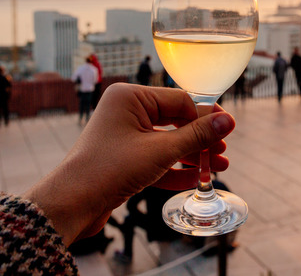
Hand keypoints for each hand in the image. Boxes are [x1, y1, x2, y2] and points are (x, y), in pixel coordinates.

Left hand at [24, 83, 234, 245]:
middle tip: (223, 152)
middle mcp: (125, 111)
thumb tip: (228, 121)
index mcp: (130, 97)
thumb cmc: (109, 170)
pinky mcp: (122, 159)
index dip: (206, 117)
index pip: (180, 100)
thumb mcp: (160, 151)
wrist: (71, 204)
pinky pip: (154, 159)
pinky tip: (195, 180)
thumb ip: (196, 136)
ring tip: (217, 169)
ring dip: (191, 156)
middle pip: (175, 120)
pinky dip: (174, 169)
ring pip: (166, 142)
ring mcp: (123, 136)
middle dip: (200, 140)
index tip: (229, 130)